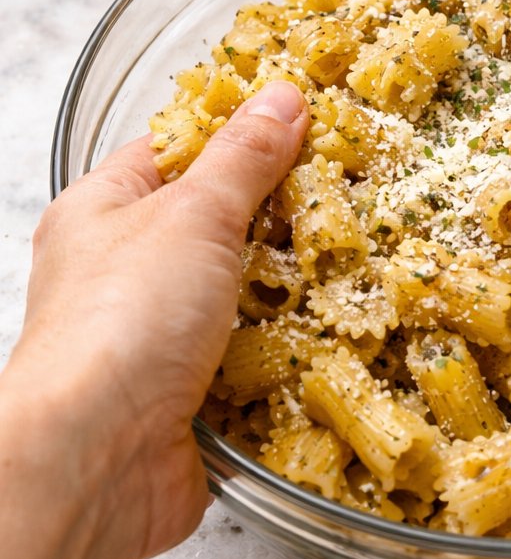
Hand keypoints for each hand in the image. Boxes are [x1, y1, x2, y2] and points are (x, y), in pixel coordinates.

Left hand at [4, 80, 308, 558]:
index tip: (305, 123)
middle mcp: (123, 277)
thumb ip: (243, 159)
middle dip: (279, 220)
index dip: (235, 134)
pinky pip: (254, 369)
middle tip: (355, 195)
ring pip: (239, 303)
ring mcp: (156, 343)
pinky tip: (345, 343)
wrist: (96, 460)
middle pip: (213, 229)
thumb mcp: (192, 215)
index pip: (172, 151)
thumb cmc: (124, 320)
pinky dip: (292, 361)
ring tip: (364, 265)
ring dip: (293, 297)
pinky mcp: (189, 403)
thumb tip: (283, 98)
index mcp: (101, 214)